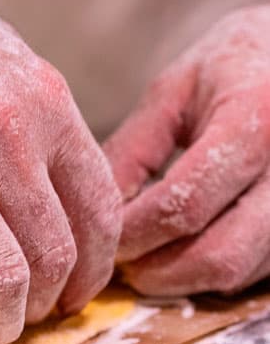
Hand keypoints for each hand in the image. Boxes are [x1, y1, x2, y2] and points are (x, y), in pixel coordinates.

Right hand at [0, 0, 119, 343]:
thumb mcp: (6, 63)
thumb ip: (36, 128)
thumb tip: (49, 190)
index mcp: (48, 108)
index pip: (100, 213)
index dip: (93, 270)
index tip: (70, 292)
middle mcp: (11, 139)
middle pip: (57, 255)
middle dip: (46, 306)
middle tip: (22, 318)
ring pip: (5, 274)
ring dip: (1, 321)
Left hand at [105, 6, 269, 295]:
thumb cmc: (234, 65)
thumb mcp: (174, 90)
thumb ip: (132, 150)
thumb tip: (89, 211)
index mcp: (253, 120)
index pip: (184, 205)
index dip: (133, 234)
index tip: (100, 238)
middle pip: (219, 255)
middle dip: (156, 271)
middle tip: (117, 263)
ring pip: (237, 272)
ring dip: (181, 278)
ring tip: (143, 259)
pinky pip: (253, 272)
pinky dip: (209, 273)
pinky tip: (180, 251)